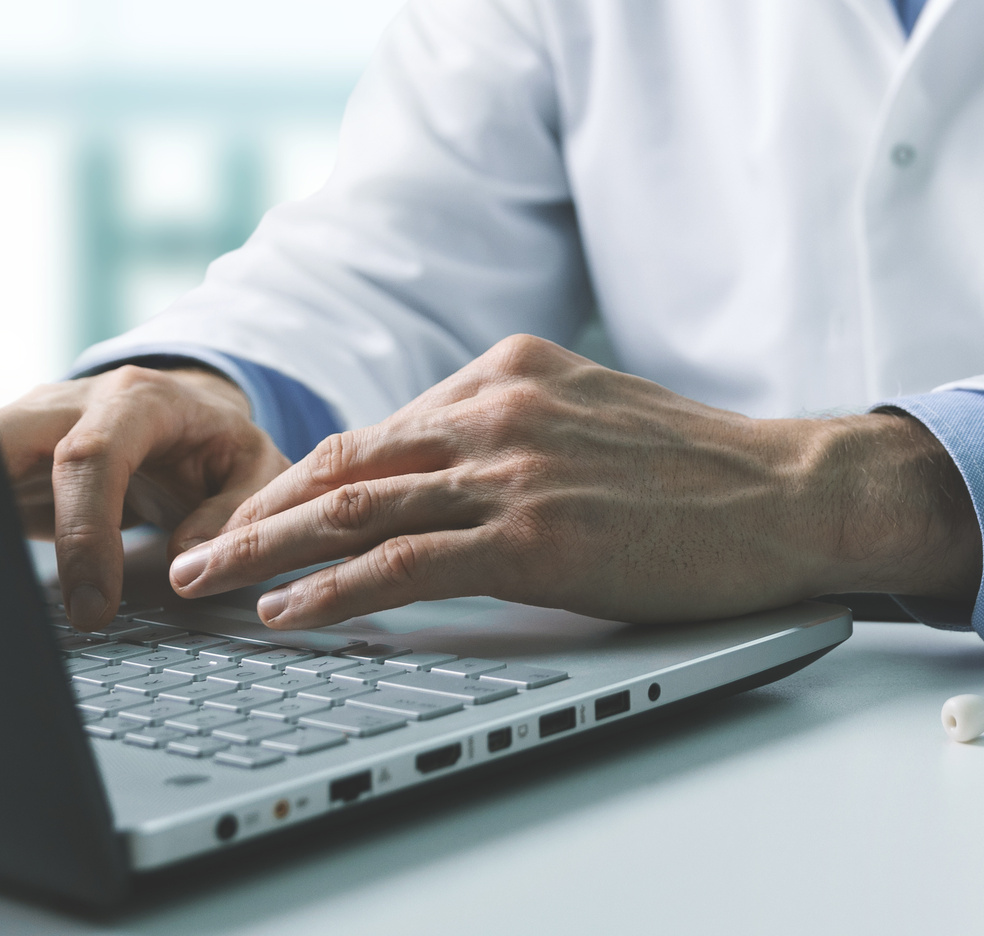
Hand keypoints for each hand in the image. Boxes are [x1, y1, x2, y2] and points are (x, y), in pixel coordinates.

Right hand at [0, 363, 288, 629]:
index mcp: (135, 401)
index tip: (93, 604)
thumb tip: (187, 561)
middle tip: (2, 596)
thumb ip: (237, 510)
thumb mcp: (254, 465)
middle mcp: (66, 406)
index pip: (90, 458)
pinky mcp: (0, 462)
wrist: (182, 411)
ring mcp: (24, 430)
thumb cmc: (216, 441)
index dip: (84, 533)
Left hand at [167, 335, 982, 628]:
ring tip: (204, 587)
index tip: (251, 519)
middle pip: (344, 464)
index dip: (299, 481)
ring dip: (264, 551)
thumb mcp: (598, 421)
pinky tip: (289, 611)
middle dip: (254, 514)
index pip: (377, 432)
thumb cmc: (708, 473)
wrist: (793, 493)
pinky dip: (333, 588)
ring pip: (355, 510)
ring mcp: (514, 470)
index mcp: (511, 372)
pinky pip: (405, 564)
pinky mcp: (535, 535)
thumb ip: (519, 431)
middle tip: (190, 557)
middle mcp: (500, 409)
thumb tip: (447, 475)